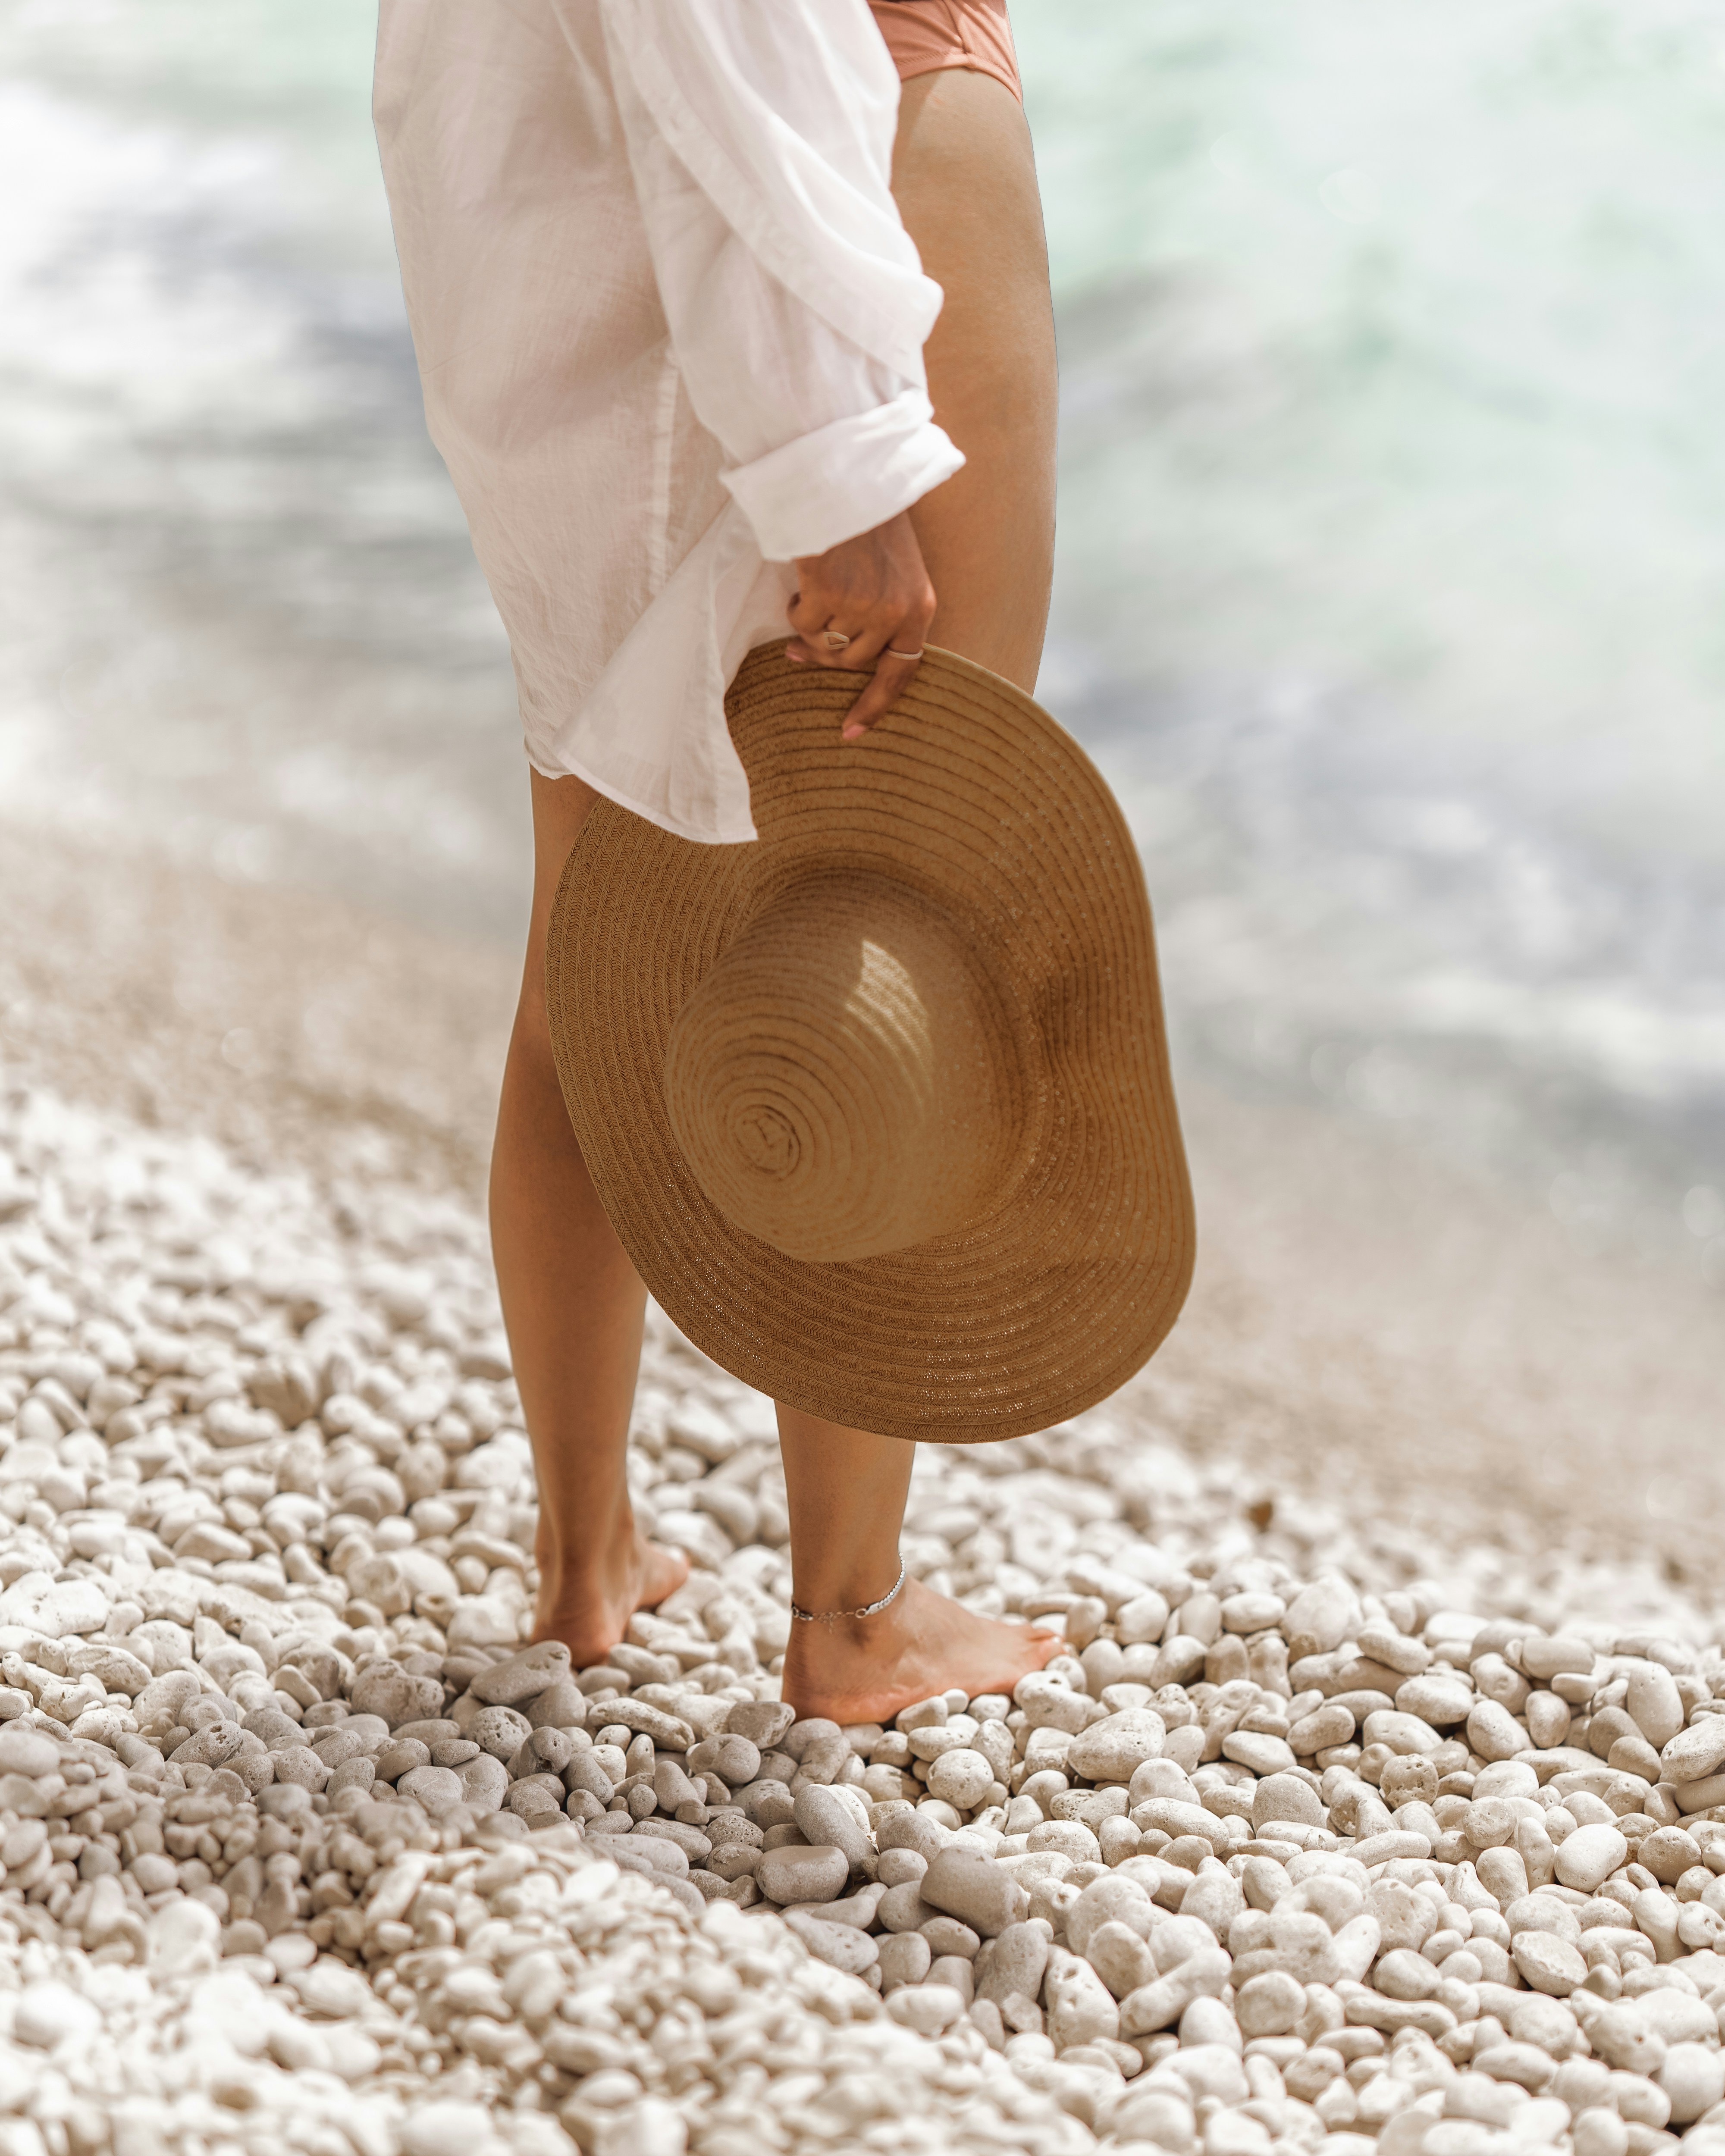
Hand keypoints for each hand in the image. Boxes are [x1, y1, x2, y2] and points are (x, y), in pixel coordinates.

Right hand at [785, 512, 935, 740]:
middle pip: (851, 662)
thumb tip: (826, 654)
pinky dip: (795, 608)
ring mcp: (862, 605)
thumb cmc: (870, 521)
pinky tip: (802, 583)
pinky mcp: (828, 593)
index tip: (851, 732)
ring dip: (809, 627)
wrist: (850, 477)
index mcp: (919, 608)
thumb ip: (880, 614)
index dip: (874, 706)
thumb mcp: (896, 570)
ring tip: (810, 594)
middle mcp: (894, 613)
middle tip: (801, 644)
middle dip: (824, 654)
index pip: (902, 674)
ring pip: (823, 645)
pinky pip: (802, 623)